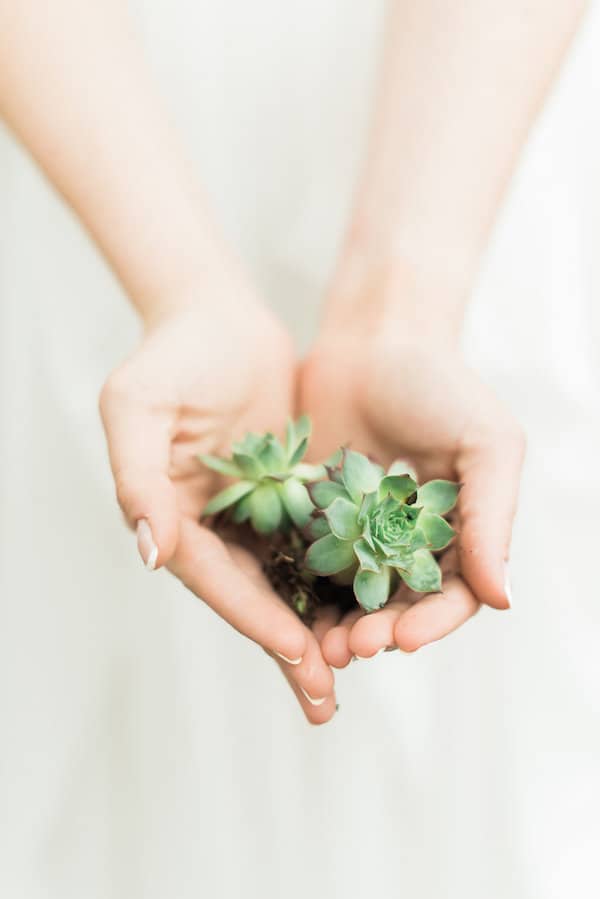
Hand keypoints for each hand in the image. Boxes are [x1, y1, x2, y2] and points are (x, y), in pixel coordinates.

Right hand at [100, 286, 335, 722]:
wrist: (217, 316)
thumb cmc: (171, 356)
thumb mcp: (137, 407)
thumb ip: (138, 479)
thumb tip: (149, 553)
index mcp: (173, 517)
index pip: (216, 579)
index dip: (255, 618)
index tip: (299, 652)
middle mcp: (212, 527)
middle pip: (253, 598)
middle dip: (288, 649)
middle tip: (325, 700)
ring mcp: (251, 514)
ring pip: (287, 583)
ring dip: (317, 628)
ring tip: (355, 670)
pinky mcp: (287, 496)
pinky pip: (314, 545)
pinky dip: (337, 577)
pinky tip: (371, 603)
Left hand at [300, 289, 524, 666]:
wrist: (373, 337)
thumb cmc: (439, 383)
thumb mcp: (485, 444)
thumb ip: (492, 519)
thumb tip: (501, 600)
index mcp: (457, 532)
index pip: (450, 595)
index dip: (431, 622)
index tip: (403, 637)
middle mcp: (408, 539)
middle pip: (396, 604)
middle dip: (377, 631)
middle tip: (350, 648)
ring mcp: (359, 530)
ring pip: (349, 594)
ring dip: (336, 623)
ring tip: (316, 644)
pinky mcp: (316, 514)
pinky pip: (307, 560)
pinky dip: (300, 588)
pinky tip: (284, 604)